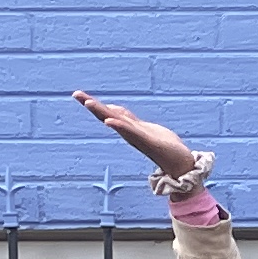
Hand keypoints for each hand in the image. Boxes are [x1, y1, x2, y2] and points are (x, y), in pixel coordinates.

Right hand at [72, 92, 203, 179]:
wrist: (181, 164)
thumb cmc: (163, 146)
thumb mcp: (143, 128)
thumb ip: (128, 120)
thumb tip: (113, 111)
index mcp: (129, 129)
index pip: (108, 113)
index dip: (93, 104)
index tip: (78, 94)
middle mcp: (130, 133)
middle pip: (107, 116)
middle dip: (92, 105)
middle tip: (76, 94)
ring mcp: (138, 137)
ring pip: (117, 122)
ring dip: (103, 113)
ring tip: (89, 103)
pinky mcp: (149, 142)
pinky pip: (132, 132)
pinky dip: (120, 126)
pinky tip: (110, 121)